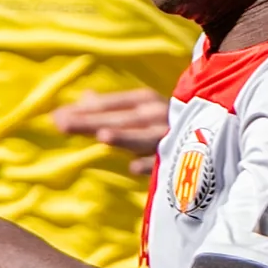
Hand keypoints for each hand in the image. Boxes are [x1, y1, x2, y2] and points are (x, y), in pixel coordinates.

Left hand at [49, 87, 173, 173]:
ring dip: (125, 136)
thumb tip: (82, 99)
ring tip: (102, 136)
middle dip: (91, 121)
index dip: (84, 109)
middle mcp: (156, 114)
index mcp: (144, 101)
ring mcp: (169, 135)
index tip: (55, 116)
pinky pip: (164, 161)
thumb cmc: (165, 122)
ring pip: (143, 136)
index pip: (109, 104)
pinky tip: (133, 168)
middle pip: (119, 118)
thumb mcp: (139, 110)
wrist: (212, 136)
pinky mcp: (180, 157)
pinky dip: (150, 163)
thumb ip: (110, 107)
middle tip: (62, 124)